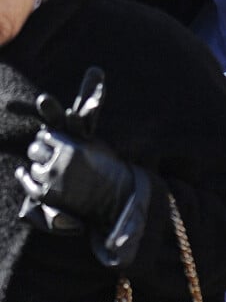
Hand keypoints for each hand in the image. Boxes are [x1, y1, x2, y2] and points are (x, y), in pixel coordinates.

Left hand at [16, 128, 133, 231]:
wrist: (114, 195)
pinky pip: (30, 187)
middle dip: (38, 149)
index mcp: (70, 147)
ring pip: (34, 169)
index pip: (46, 135)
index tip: (47, 138)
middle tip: (41, 151)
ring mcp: (52, 181)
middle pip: (36, 150)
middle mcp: (58, 163)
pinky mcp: (49, 197)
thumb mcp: (94, 143)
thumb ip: (76, 131)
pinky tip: (23, 173)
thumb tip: (65, 114)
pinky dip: (24, 179)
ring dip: (38, 166)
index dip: (46, 136)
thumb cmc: (108, 166)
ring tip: (43, 166)